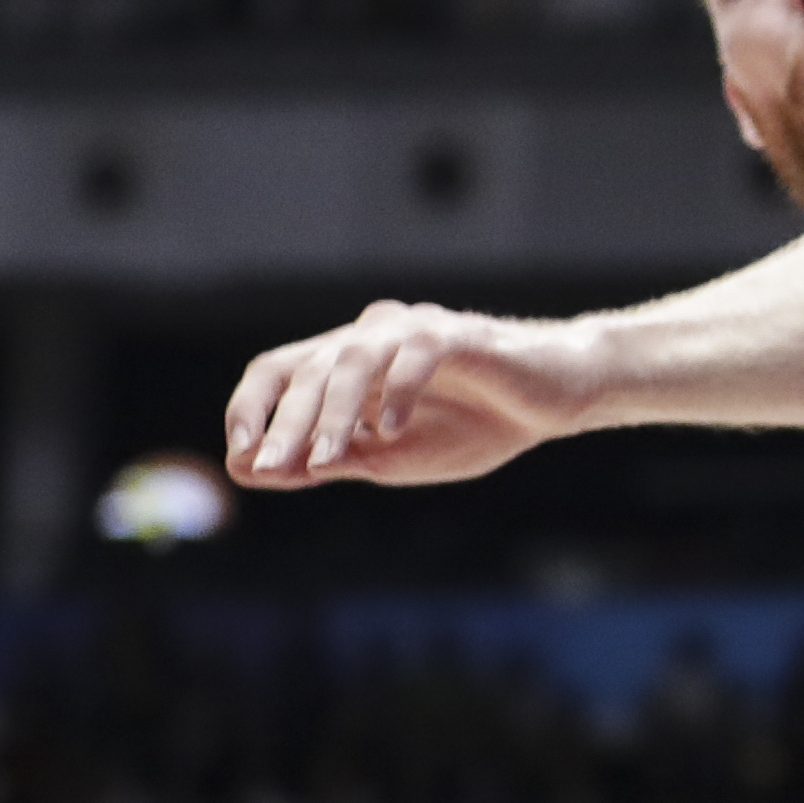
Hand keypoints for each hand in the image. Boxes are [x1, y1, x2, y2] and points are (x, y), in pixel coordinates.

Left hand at [227, 302, 592, 487]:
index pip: (278, 370)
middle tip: (274, 467)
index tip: (246, 459)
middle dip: (286, 424)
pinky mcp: (460, 334)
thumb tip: (255, 471)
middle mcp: (372, 335)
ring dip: (331, 414)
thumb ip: (331, 460)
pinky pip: (415, 355)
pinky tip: (392, 431)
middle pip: (308, 369)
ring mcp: (414, 330)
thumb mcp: (392, 458)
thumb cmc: (477, 425)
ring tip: (327, 461)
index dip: (251, 410)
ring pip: (352, 359)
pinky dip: (398, 393)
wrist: (557, 399)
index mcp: (348, 361)